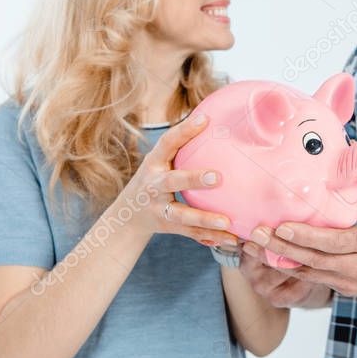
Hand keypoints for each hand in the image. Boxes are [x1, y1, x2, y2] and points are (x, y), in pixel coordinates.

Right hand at [118, 114, 238, 246]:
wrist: (126, 216)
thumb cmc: (154, 180)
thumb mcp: (160, 163)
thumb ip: (182, 148)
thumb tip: (215, 119)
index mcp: (154, 164)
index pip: (167, 143)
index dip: (184, 131)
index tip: (205, 120)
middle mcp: (153, 186)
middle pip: (172, 181)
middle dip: (193, 179)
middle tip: (218, 178)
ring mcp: (157, 208)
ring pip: (181, 215)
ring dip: (204, 219)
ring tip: (227, 222)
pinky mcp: (166, 227)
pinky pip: (189, 233)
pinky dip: (209, 237)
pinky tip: (230, 238)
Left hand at [248, 180, 356, 301]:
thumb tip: (355, 155)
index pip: (331, 241)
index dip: (304, 236)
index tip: (280, 226)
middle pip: (312, 260)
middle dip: (280, 248)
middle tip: (254, 236)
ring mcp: (351, 282)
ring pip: (309, 274)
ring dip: (281, 261)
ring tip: (255, 249)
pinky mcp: (348, 290)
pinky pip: (316, 281)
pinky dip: (294, 271)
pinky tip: (274, 261)